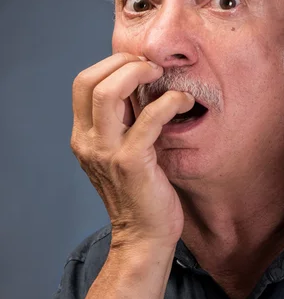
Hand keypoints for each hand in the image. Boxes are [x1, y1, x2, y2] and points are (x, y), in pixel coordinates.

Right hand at [70, 53, 195, 251]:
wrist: (144, 235)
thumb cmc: (141, 192)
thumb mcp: (122, 152)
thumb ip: (123, 123)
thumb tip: (141, 88)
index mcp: (83, 136)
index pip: (83, 84)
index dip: (111, 65)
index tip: (139, 65)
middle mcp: (88, 142)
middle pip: (90, 81)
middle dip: (123, 63)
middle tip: (152, 67)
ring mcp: (107, 152)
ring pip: (109, 93)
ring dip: (139, 74)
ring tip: (162, 76)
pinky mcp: (132, 162)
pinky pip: (149, 119)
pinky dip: (169, 102)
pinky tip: (184, 101)